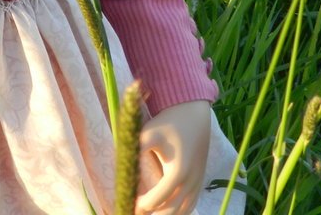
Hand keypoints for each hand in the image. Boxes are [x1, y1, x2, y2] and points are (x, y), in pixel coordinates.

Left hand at [135, 100, 210, 214]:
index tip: (129, 203)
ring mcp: (197, 183)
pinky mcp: (199, 182)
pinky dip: (178, 211)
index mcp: (177, 172)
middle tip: (134, 212)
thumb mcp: (149, 133)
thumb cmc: (168, 124)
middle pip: (171, 211)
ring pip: (183, 212)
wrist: (193, 115)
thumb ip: (136, 149)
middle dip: (153, 214)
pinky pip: (190, 205)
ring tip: (147, 211)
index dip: (142, 205)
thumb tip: (121, 163)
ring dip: (165, 214)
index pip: (158, 200)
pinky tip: (163, 210)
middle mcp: (190, 182)